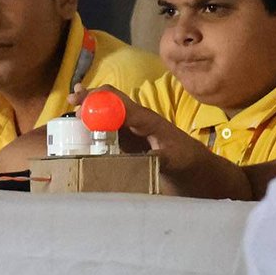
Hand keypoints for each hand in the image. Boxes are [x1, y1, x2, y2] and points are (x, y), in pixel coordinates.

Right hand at [74, 85, 252, 199]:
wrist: (205, 176)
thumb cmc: (192, 164)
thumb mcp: (176, 161)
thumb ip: (158, 157)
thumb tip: (137, 156)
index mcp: (147, 120)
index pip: (119, 101)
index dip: (98, 99)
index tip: (79, 102)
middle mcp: (138, 123)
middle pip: (110, 102)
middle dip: (90, 100)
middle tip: (70, 102)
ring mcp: (134, 133)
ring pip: (108, 116)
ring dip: (90, 113)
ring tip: (70, 116)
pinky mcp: (133, 146)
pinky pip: (111, 133)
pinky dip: (95, 131)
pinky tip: (83, 137)